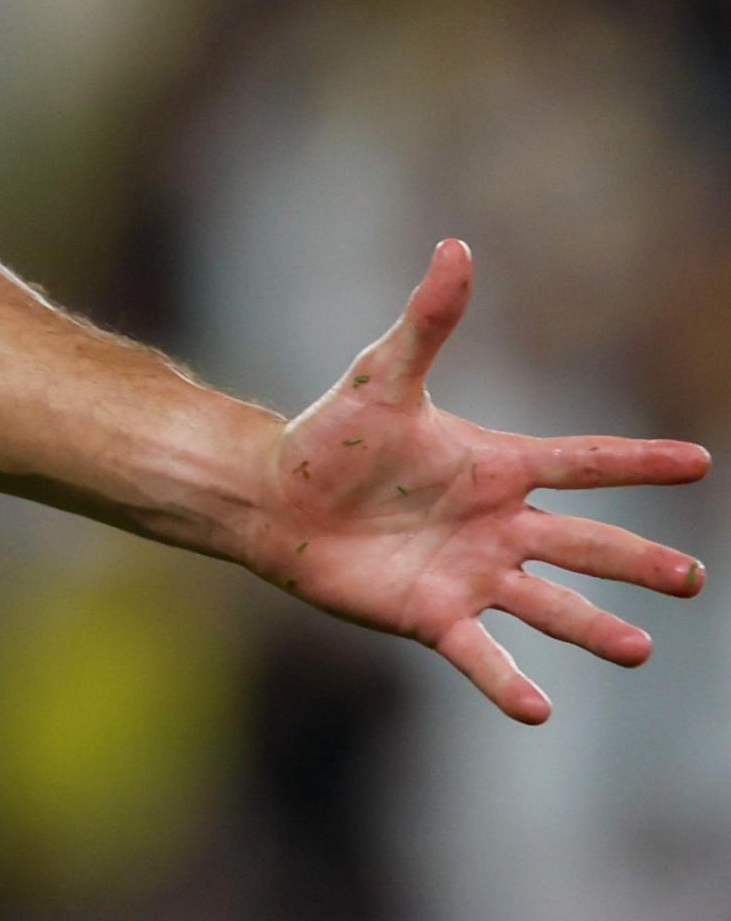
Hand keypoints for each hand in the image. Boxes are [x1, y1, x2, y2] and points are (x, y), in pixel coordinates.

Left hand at [251, 239, 709, 721]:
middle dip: (637, 561)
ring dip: (594, 627)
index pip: (581, 461)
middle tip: (691, 578)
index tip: (699, 462)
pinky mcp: (433, 615)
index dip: (637, 463)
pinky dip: (508, 682)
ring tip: (639, 648)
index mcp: (495, 466)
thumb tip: (456, 248)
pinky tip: (540, 710)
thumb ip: (427, 321)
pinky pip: (481, 654)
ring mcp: (472, 574)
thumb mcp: (381, 376)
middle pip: (583, 543)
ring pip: (549, 604)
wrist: (271, 497)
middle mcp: (497, 525)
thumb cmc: (329, 436)